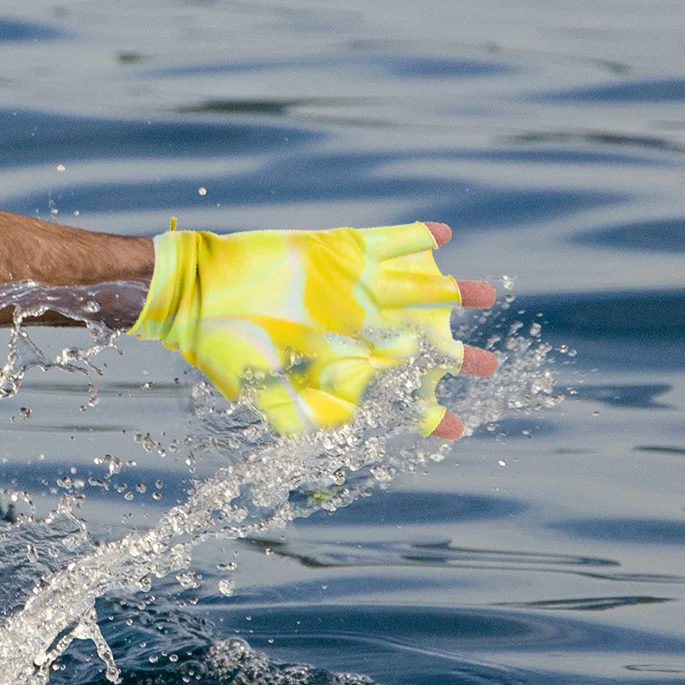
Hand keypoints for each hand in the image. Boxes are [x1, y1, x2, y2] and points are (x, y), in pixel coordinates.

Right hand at [132, 218, 496, 438]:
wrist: (195, 293)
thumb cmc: (222, 346)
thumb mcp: (257, 386)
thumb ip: (287, 413)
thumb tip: (313, 448)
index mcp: (339, 362)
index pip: (391, 392)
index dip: (424, 412)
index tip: (457, 429)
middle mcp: (352, 325)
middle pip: (416, 342)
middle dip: (452, 356)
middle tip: (488, 368)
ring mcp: (349, 286)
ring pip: (413, 289)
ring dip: (450, 293)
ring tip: (488, 296)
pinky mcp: (338, 250)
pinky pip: (386, 242)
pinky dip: (414, 239)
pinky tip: (443, 237)